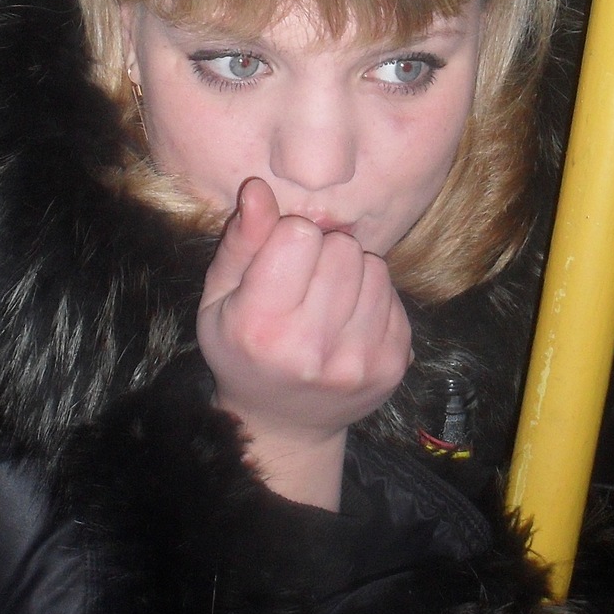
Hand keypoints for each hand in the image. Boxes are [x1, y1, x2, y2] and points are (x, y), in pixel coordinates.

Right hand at [197, 178, 411, 509]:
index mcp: (259, 325)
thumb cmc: (242, 350)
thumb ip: (241, 242)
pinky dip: (372, 298)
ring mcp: (358, 361)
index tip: (279, 263)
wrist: (284, 425)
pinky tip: (348, 321)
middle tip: (305, 283)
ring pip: (374, 266)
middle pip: (342, 247)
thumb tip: (258, 188)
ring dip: (352, 273)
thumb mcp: (219, 299)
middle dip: (324, 253)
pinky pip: (394, 295)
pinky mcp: (392, 365)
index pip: (299, 235)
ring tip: (327, 301)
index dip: (288, 239)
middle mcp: (311, 348)